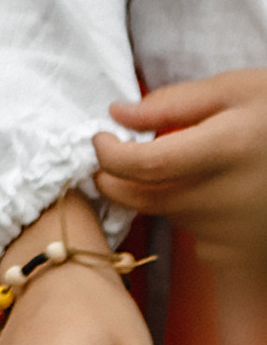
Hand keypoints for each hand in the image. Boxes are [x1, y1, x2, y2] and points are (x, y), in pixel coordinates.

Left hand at [93, 69, 266, 260]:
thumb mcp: (240, 89)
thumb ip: (174, 102)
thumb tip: (119, 114)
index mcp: (228, 149)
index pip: (143, 165)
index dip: (109, 155)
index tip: (100, 139)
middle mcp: (228, 198)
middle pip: (142, 198)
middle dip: (117, 179)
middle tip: (116, 156)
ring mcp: (236, 232)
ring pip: (170, 215)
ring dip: (166, 193)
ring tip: (206, 166)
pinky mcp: (243, 255)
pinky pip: (198, 238)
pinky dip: (198, 216)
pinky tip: (228, 194)